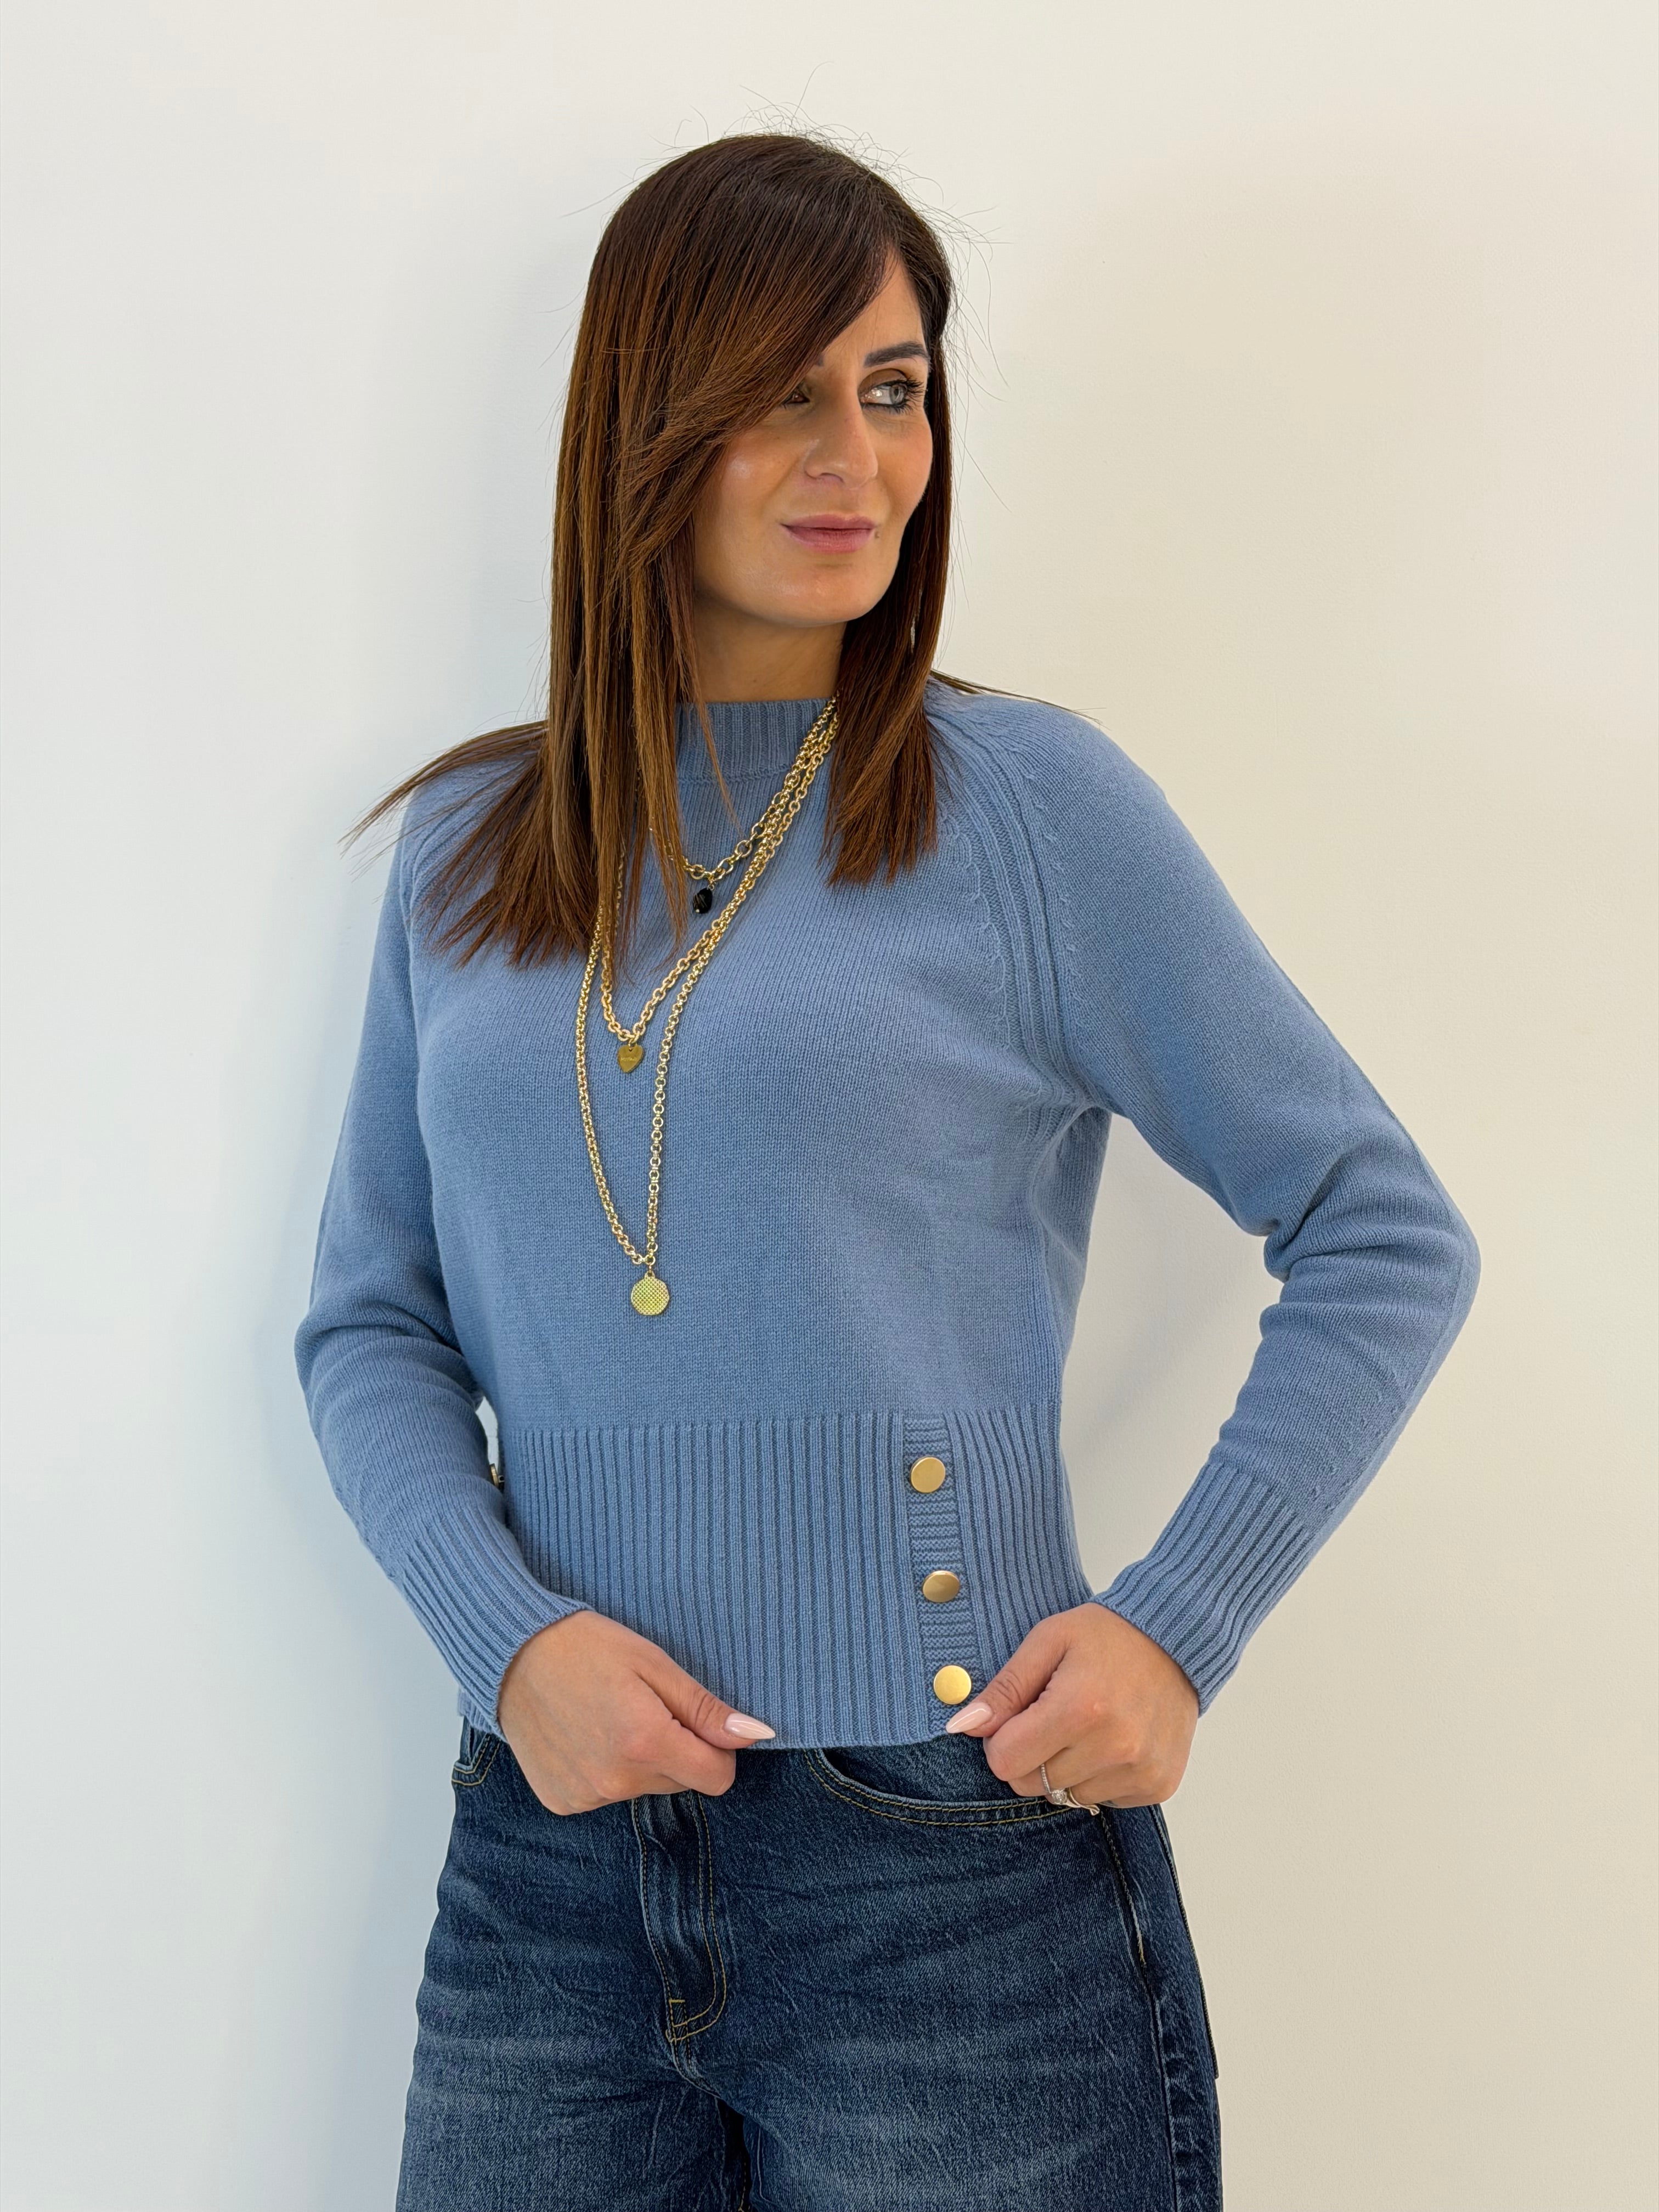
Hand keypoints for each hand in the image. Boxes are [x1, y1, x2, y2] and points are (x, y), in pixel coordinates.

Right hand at [496, 1611, 774, 1815]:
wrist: (511, 1651)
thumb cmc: (586, 1647)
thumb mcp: (654, 1663)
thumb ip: (705, 1708)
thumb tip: (757, 1734)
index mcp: (646, 1744)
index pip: (717, 1778)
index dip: (718, 1749)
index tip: (696, 1720)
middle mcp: (616, 1781)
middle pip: (680, 1782)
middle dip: (675, 1749)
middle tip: (642, 1705)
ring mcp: (585, 1796)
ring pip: (643, 1788)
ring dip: (638, 1760)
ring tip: (608, 1715)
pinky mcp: (561, 1802)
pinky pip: (606, 1794)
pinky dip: (604, 1769)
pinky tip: (584, 1733)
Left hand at [943, 1603, 1197, 1808]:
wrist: (1178, 1640)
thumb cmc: (1107, 1635)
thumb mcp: (1047, 1642)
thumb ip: (1004, 1688)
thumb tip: (962, 1727)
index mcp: (1079, 1708)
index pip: (1006, 1762)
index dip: (1001, 1740)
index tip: (1017, 1717)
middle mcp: (1114, 1747)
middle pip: (1033, 1785)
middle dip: (1030, 1755)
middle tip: (1053, 1718)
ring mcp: (1140, 1771)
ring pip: (1066, 1797)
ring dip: (1065, 1768)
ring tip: (1087, 1726)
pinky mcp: (1159, 1785)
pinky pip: (1103, 1801)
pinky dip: (1098, 1776)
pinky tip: (1112, 1739)